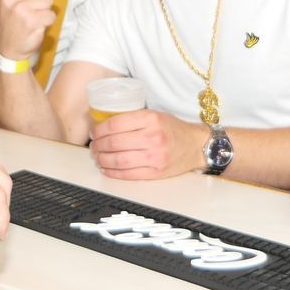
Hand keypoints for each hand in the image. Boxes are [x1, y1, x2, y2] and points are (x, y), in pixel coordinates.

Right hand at [0, 0, 57, 63]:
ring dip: (43, 11)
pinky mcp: (31, 20)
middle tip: (25, 12)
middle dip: (38, 0)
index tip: (20, 1)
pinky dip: (47, 21)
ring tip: (30, 19)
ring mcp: (19, 8)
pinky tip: (35, 26)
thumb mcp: (20, 0)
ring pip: (47, 1)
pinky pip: (51, 14)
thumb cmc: (14, 22)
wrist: (9, 48)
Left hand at [90, 109, 205, 179]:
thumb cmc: (173, 129)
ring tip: (98, 157)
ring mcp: (154, 157)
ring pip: (118, 160)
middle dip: (98, 146)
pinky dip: (113, 172)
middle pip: (114, 143)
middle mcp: (153, 137)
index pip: (115, 124)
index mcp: (151, 119)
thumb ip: (133, 119)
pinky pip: (128, 174)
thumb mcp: (155, 115)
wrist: (196, 145)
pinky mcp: (156, 173)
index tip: (94, 132)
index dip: (99, 130)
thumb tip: (104, 125)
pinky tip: (106, 168)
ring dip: (102, 160)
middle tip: (93, 146)